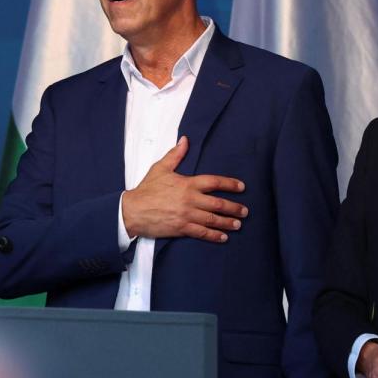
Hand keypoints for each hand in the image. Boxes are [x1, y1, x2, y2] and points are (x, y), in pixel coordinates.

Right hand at [121, 136, 246, 242]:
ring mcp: (186, 215)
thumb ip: (176, 155)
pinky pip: (202, 233)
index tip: (241, 187)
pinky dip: (214, 235)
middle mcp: (190, 200)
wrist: (132, 210)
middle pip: (218, 204)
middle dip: (234, 208)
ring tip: (238, 225)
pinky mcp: (181, 228)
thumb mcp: (160, 168)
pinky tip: (223, 237)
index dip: (230, 184)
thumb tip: (185, 140)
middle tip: (244, 211)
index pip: (214, 182)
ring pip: (212, 219)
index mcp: (187, 184)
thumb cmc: (146, 189)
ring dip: (227, 223)